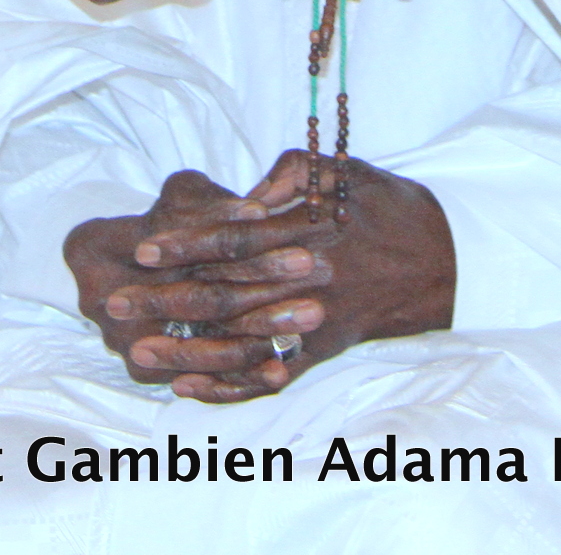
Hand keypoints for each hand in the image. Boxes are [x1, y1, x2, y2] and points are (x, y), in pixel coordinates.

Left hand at [72, 153, 455, 402]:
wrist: (445, 260)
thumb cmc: (388, 208)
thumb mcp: (341, 172)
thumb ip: (287, 175)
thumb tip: (246, 196)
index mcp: (306, 230)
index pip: (233, 238)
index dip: (185, 244)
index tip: (144, 250)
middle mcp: (305, 279)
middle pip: (224, 293)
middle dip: (165, 299)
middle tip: (115, 303)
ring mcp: (312, 322)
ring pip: (237, 342)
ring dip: (183, 349)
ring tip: (136, 352)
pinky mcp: (321, 350)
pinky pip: (268, 376)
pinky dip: (228, 386)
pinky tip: (189, 388)